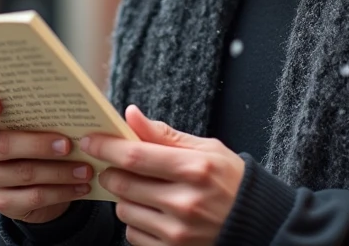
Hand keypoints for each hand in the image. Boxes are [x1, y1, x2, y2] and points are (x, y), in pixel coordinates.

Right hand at [0, 94, 94, 223]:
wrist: (39, 183)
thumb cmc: (41, 138)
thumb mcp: (39, 123)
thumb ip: (45, 111)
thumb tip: (76, 101)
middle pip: (4, 145)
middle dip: (39, 145)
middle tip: (67, 145)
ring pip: (24, 173)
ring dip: (59, 171)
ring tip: (85, 169)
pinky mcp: (1, 201)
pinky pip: (33, 197)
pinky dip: (61, 192)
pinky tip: (82, 186)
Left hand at [81, 105, 245, 245]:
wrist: (258, 224)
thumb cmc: (231, 180)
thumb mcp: (206, 150)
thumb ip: (164, 135)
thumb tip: (130, 114)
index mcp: (194, 169)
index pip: (135, 156)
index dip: (106, 146)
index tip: (90, 140)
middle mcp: (185, 203)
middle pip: (123, 184)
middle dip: (111, 171)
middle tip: (114, 164)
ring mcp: (178, 232)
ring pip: (124, 210)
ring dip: (125, 197)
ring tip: (144, 189)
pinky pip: (133, 235)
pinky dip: (136, 221)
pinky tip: (153, 212)